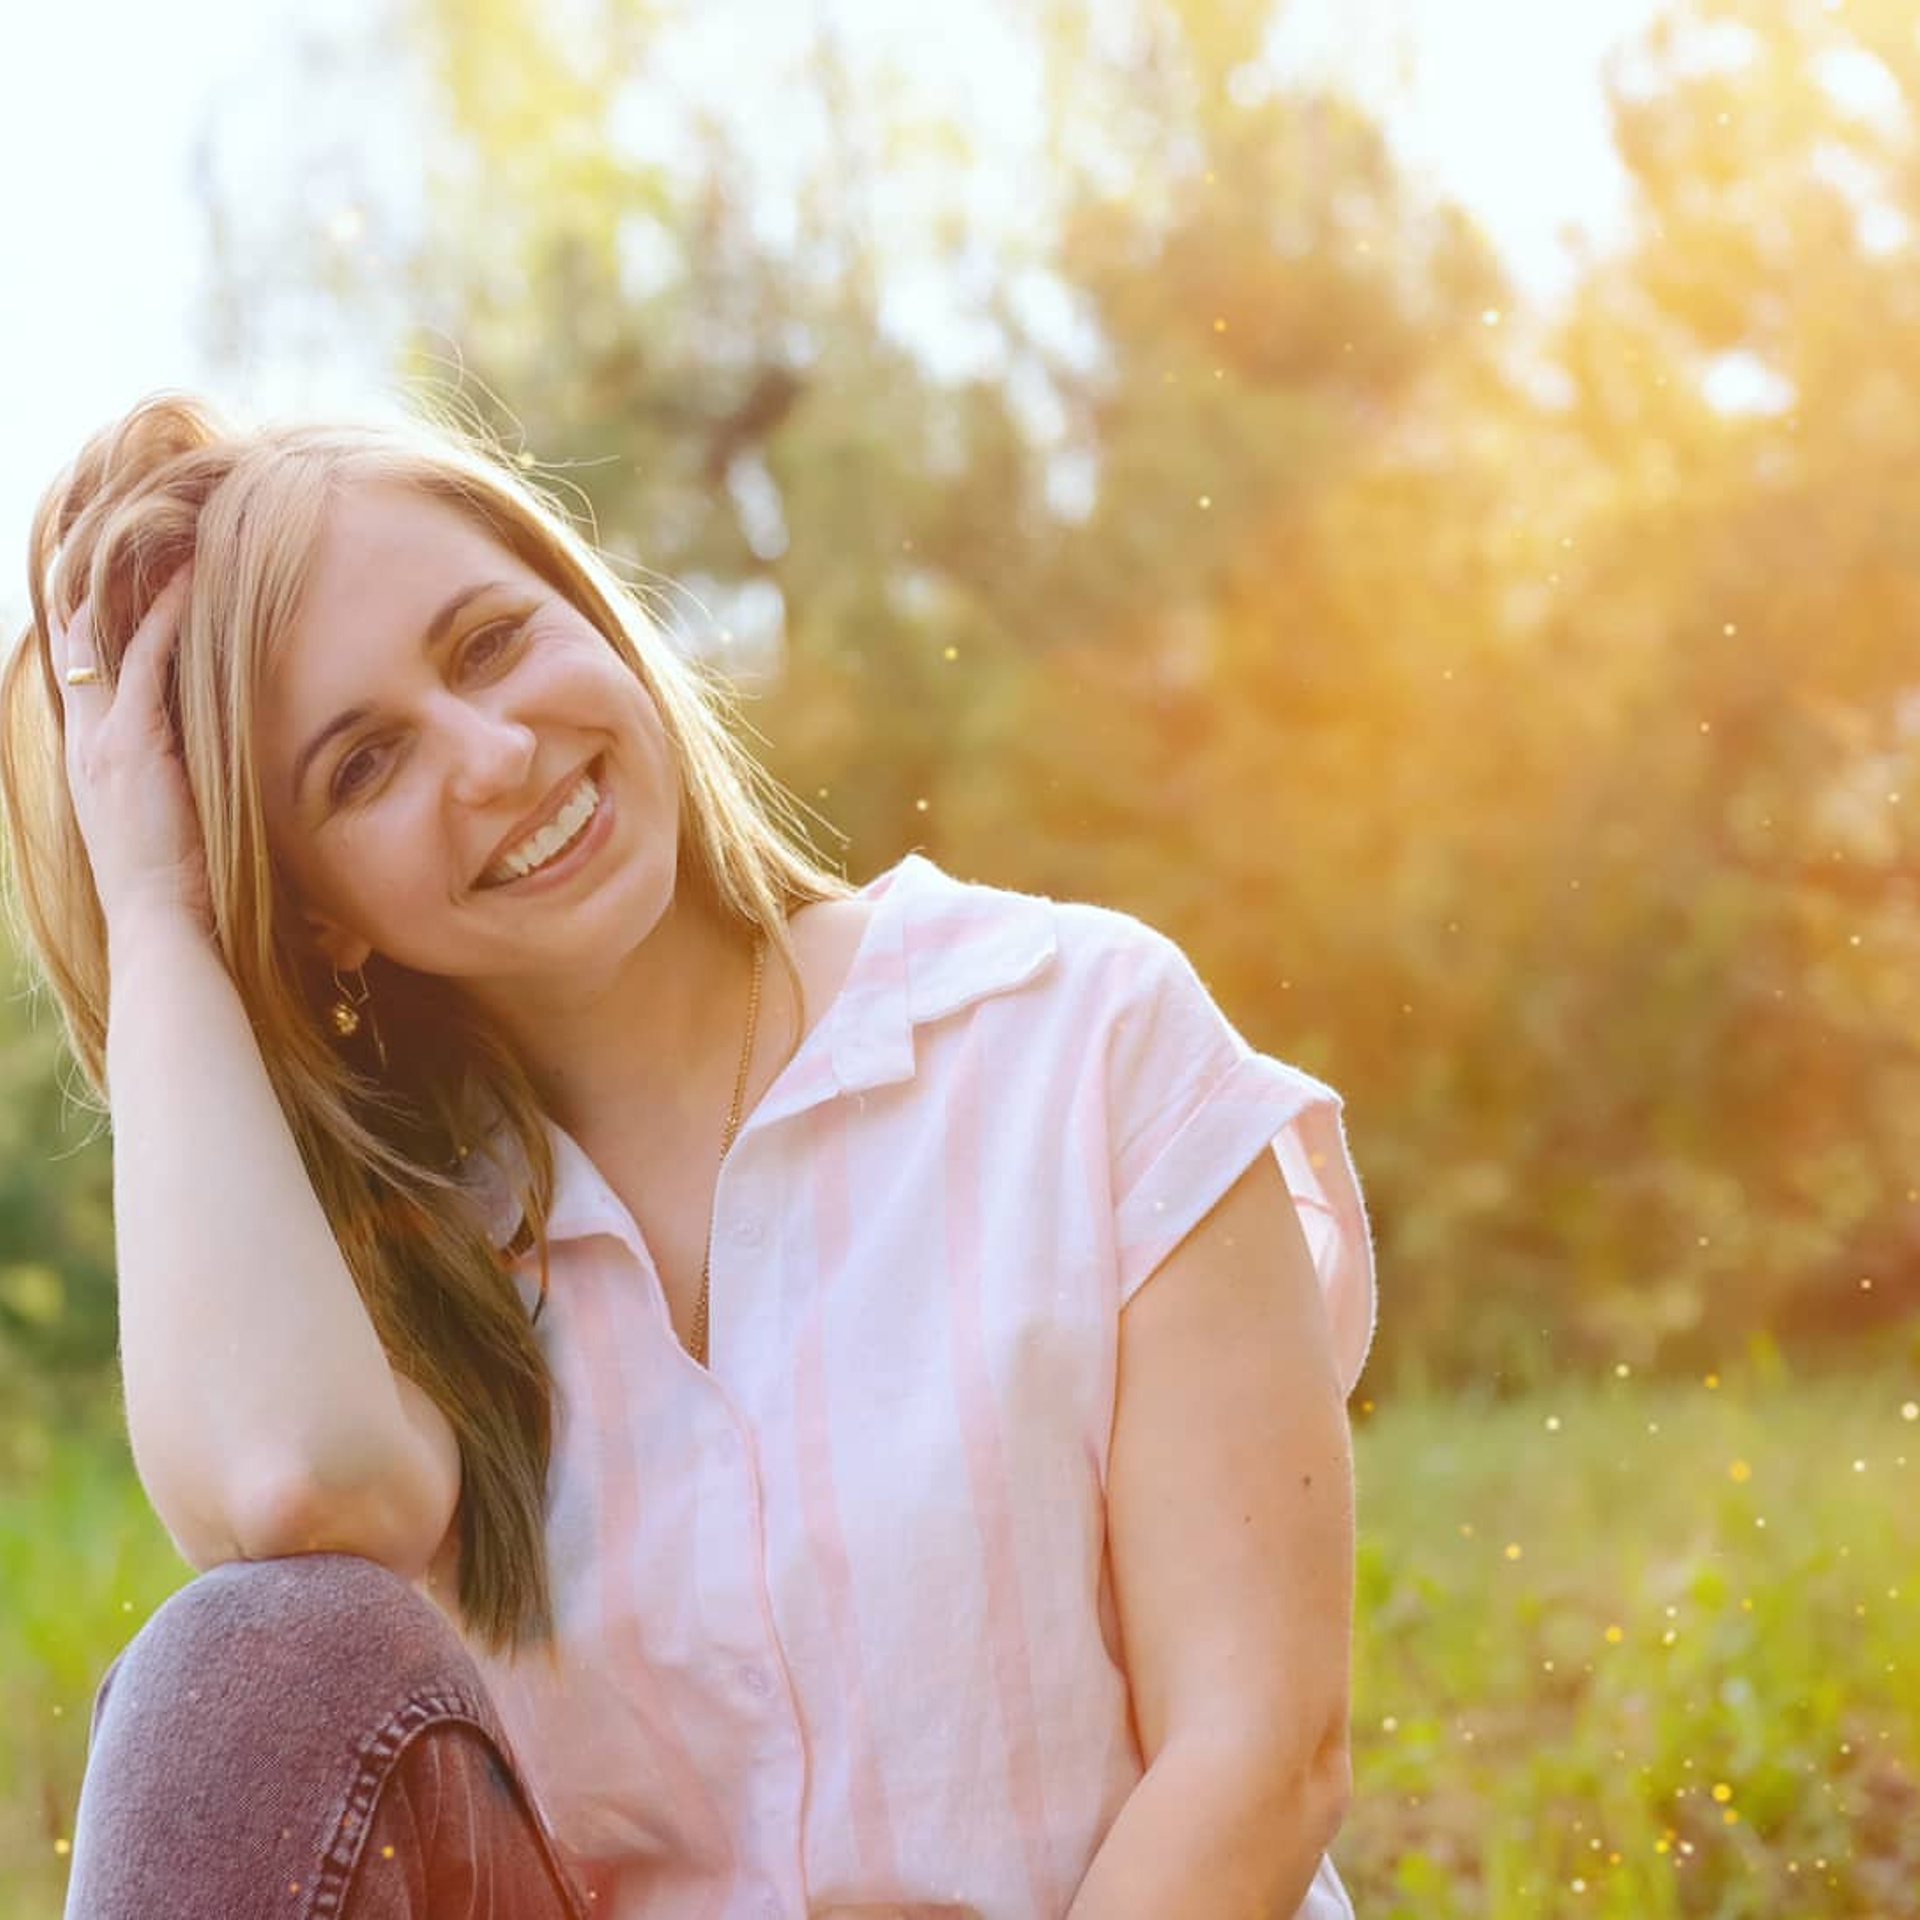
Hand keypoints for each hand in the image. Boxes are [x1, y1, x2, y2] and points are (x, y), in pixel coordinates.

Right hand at [49, 566, 212, 938]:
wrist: (159, 924)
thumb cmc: (175, 885)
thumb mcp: (165, 818)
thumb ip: (173, 777)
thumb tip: (208, 754)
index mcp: (89, 756)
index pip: (79, 671)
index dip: (92, 619)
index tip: (122, 577)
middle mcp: (84, 739)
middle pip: (75, 639)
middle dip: (99, 584)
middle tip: (135, 538)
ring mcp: (101, 738)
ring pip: (101, 636)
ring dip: (134, 584)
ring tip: (170, 541)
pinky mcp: (131, 742)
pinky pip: (143, 659)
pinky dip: (167, 615)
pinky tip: (192, 580)